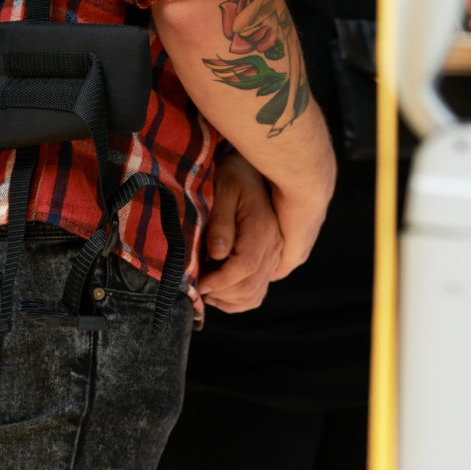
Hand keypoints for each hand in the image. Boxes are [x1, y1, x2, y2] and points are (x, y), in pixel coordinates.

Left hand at [197, 150, 281, 312]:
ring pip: (255, 294)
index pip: (245, 266)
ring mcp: (274, 255)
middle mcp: (274, 246)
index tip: (198, 282)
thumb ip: (220, 223)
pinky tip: (218, 293)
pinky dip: (238, 300)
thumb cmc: (234, 176)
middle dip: (220, 292)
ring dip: (228, 300)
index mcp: (262, 229)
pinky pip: (258, 291)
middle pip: (250, 286)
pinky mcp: (268, 260)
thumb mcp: (223, 191)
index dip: (220, 280)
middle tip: (196, 287)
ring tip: (205, 292)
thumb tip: (216, 255)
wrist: (251, 169)